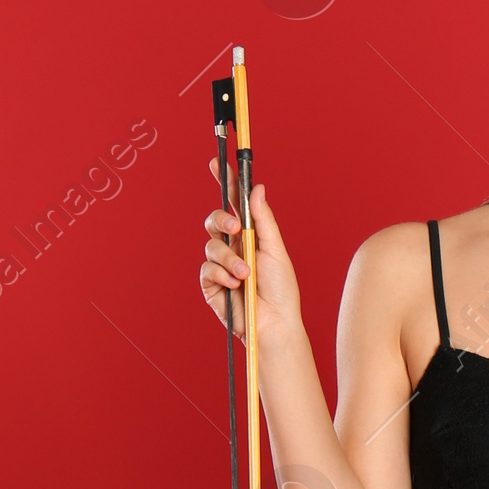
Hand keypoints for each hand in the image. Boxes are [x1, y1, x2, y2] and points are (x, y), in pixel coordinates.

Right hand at [201, 168, 300, 354]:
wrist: (275, 325)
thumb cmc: (282, 290)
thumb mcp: (275, 250)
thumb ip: (263, 219)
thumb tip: (257, 187)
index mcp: (250, 236)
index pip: (235, 204)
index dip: (225, 183)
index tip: (216, 163)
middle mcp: (233, 247)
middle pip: (215, 220)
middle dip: (222, 220)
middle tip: (236, 228)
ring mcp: (220, 266)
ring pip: (211, 246)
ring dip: (229, 259)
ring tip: (246, 274)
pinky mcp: (211, 286)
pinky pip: (207, 270)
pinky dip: (221, 275)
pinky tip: (235, 285)